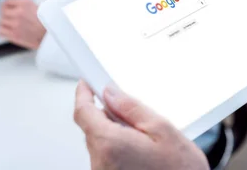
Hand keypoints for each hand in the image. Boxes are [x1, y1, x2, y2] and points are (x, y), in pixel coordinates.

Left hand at [0, 0, 45, 49]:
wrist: (51, 35)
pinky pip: (1, 31)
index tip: (5, 8)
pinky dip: (3, 31)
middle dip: (6, 15)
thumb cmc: (46, 23)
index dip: (5, 5)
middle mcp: (19, 13)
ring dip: (5, 23)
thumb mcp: (36, 7)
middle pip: (2, 12)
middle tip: (9, 18)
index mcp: (25, 4)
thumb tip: (12, 7)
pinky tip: (8, 31)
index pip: (7, 2)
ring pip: (1, 22)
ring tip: (11, 25)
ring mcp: (15, 24)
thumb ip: (23, 6)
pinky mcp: (14, 35)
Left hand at [74, 81, 208, 169]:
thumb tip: (112, 93)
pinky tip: (143, 155)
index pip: (83, 112)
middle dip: (109, 117)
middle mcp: (100, 163)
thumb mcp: (163, 129)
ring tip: (146, 142)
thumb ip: (132, 108)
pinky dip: (120, 151)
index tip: (87, 84)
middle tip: (133, 115)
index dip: (84, 94)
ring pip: (101, 144)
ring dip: (117, 136)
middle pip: (93, 129)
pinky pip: (107, 159)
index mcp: (110, 144)